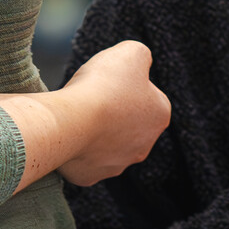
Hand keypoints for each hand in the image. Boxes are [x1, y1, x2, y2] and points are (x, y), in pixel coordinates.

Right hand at [54, 40, 170, 184]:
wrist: (73, 120)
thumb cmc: (104, 85)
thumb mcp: (132, 52)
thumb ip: (142, 55)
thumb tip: (141, 62)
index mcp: (160, 115)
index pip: (147, 94)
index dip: (126, 82)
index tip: (108, 79)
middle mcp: (144, 145)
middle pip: (127, 122)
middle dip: (112, 110)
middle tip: (91, 96)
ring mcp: (118, 164)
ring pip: (107, 143)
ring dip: (95, 130)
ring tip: (77, 113)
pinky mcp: (91, 176)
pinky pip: (83, 159)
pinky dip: (75, 147)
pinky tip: (68, 133)